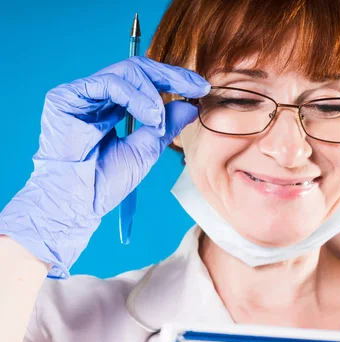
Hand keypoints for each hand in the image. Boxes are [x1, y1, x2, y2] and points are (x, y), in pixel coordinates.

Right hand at [0, 56, 208, 277]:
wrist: (79, 202)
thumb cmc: (106, 181)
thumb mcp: (147, 149)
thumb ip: (166, 126)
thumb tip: (191, 107)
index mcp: (113, 107)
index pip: (146, 82)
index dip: (175, 80)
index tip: (201, 89)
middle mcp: (97, 96)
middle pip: (138, 70)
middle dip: (171, 76)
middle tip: (196, 87)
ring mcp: (81, 94)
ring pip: (126, 72)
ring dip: (152, 94)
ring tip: (161, 120)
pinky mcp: (67, 96)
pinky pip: (109, 83)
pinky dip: (136, 97)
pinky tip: (150, 116)